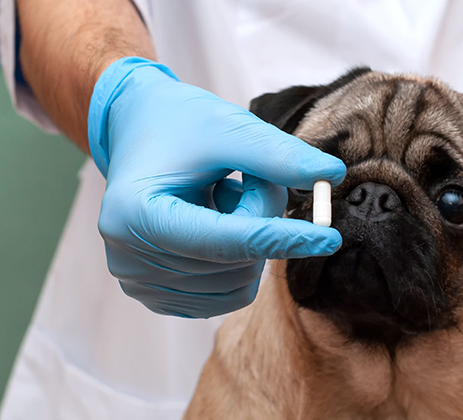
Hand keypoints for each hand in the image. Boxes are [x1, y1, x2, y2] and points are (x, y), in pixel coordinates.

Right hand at [88, 57, 346, 317]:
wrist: (138, 132)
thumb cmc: (179, 124)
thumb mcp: (228, 127)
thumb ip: (278, 155)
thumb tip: (332, 175)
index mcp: (136, 214)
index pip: (224, 241)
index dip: (281, 239)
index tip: (329, 237)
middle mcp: (129, 259)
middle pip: (236, 261)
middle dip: (259, 218)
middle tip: (248, 177)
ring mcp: (141, 285)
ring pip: (239, 282)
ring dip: (250, 239)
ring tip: (223, 197)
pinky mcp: (158, 297)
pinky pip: (228, 294)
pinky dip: (238, 259)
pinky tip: (215, 222)